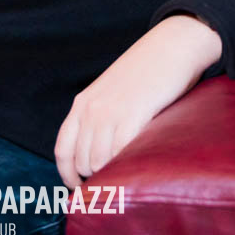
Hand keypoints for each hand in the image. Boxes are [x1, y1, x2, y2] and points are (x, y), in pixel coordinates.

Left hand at [54, 14, 221, 188]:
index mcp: (82, 103)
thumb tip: (100, 155)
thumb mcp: (111, 92)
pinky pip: (120, 154)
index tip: (79, 188)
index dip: (68, 175)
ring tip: (129, 174)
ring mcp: (110, 113)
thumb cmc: (146, 73)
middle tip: (116, 181)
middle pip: (82, 161)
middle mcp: (90, 109)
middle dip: (96, 177)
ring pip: (99, 163)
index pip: (62, 149)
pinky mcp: (133, 115)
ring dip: (112, 175)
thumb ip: (101, 117)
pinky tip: (138, 167)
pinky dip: (126, 167)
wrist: (171, 46)